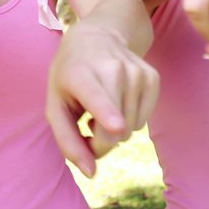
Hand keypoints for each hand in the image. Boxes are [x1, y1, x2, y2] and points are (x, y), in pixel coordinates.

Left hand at [46, 20, 158, 177]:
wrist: (99, 35)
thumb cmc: (70, 75)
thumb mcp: (55, 103)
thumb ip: (67, 141)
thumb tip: (90, 173)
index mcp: (80, 74)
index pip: (97, 97)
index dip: (107, 114)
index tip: (116, 125)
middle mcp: (112, 70)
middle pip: (113, 130)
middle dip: (99, 141)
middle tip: (87, 124)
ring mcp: (137, 73)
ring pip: (129, 130)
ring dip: (113, 129)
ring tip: (101, 105)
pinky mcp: (153, 78)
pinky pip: (142, 122)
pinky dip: (128, 120)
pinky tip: (118, 99)